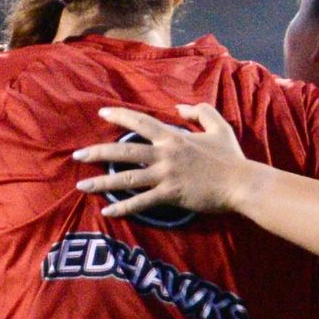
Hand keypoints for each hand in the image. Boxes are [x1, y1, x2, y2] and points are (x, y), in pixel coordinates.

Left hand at [73, 102, 256, 222]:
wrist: (242, 184)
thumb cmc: (231, 157)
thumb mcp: (218, 127)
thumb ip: (199, 112)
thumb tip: (179, 107)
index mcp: (173, 137)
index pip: (140, 122)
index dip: (119, 116)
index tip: (101, 113)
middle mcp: (165, 154)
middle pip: (124, 151)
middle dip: (97, 152)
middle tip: (77, 155)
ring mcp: (166, 175)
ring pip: (126, 178)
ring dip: (102, 182)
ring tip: (82, 185)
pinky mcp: (171, 195)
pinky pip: (142, 202)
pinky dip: (123, 208)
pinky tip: (107, 211)